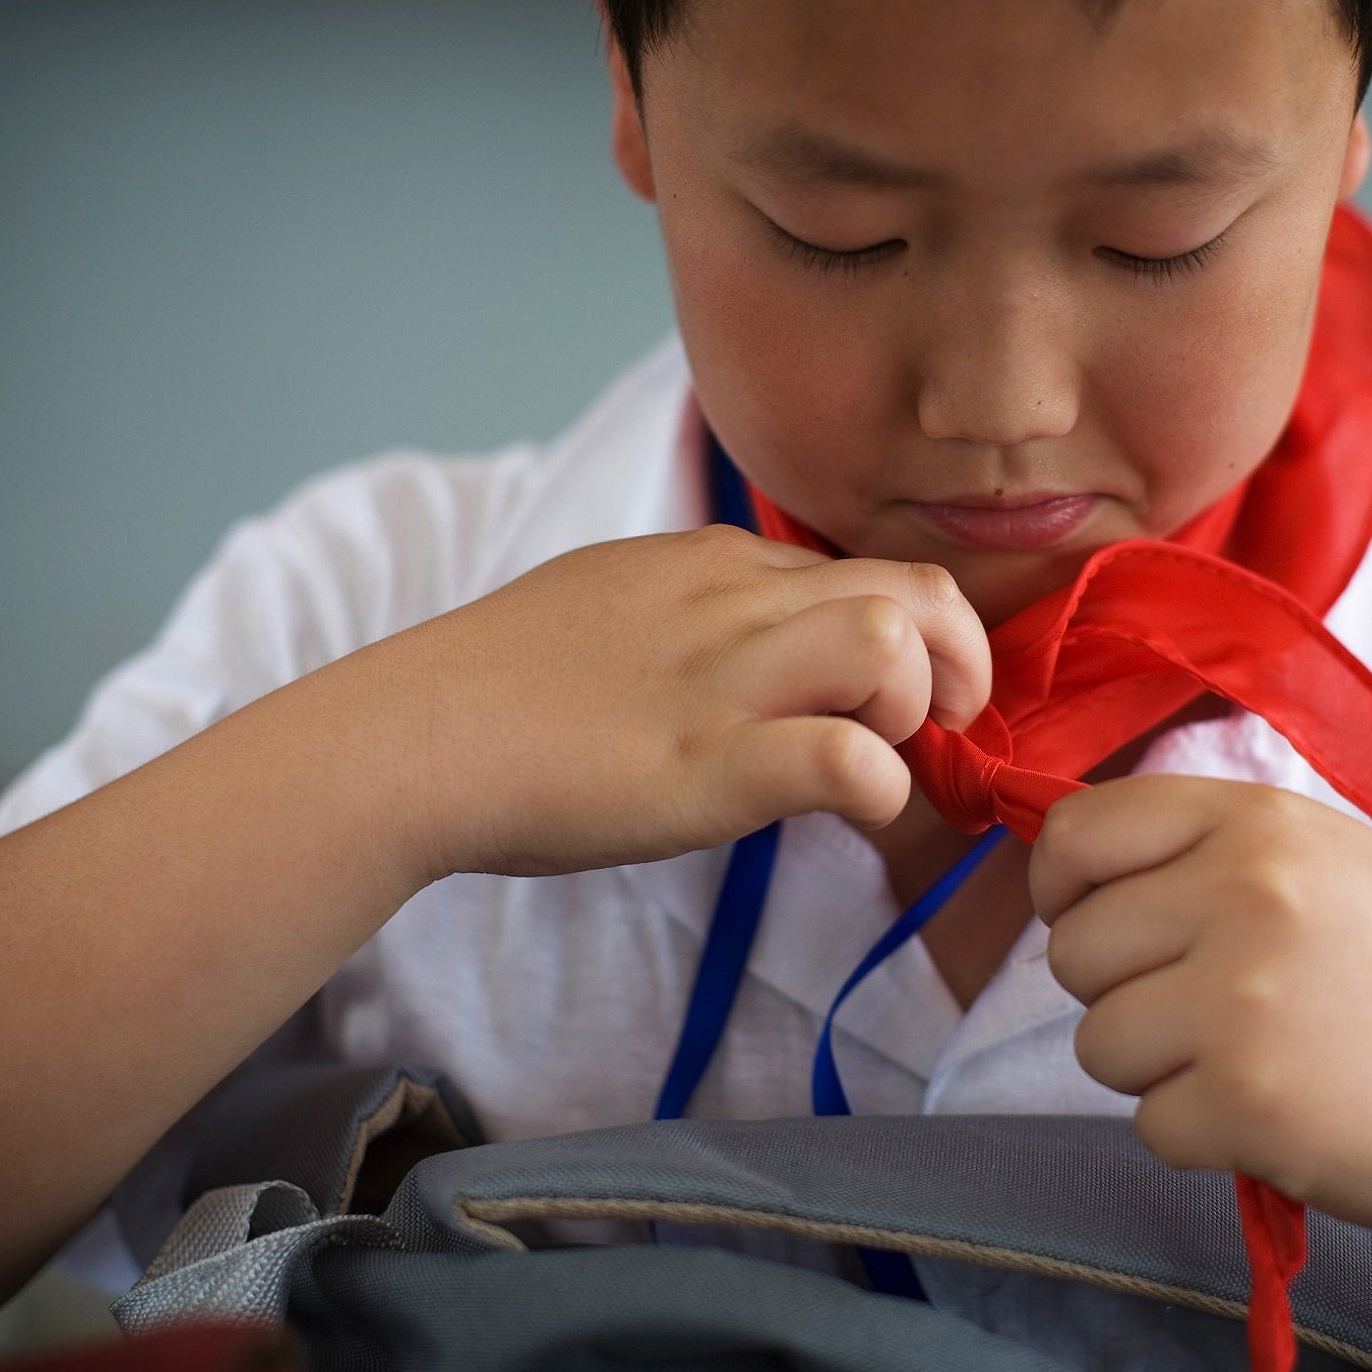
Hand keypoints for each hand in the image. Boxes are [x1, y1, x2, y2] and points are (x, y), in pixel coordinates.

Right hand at [374, 524, 991, 879]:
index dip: (910, 635)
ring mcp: (726, 680)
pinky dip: (875, 783)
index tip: (896, 697)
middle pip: (911, 589)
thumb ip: (700, 617)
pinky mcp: (708, 765)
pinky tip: (853, 807)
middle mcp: (737, 602)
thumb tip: (761, 657)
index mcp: (717, 564)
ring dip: (917, 705)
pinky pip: (840, 757)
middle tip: (944, 725)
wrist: (413, 733)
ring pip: (889, 638)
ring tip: (884, 756)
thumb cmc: (502, 684)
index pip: (863, 572)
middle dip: (957, 659)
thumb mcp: (619, 606)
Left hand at [1030, 774, 1371, 1249]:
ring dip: (1154, 1069)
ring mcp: (1244, 998)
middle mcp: (1247, 893)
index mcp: (1257, 821)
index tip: (1096, 919)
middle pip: (1073, 950)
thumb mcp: (1318, 860)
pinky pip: (1147, 1123)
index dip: (1063, 887)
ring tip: (1248, 1058)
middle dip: (1118, 991)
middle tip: (1206, 1009)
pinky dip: (1197, 1134)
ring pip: (1096, 1042)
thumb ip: (1200, 845)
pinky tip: (1273, 1112)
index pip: (1078, 834)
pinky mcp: (1247, 1100)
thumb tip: (1062, 858)